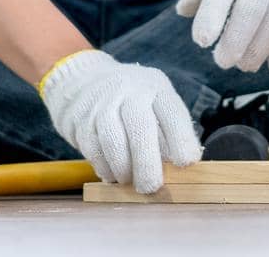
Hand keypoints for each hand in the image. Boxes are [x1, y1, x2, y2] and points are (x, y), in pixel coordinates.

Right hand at [38, 49, 200, 192]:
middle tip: (152, 187)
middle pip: (140, 127)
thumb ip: (166, 132)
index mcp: (156, 87)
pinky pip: (93, 149)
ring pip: (113, 140)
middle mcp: (129, 91)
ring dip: (123, 169)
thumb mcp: (154, 102)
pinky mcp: (81, 120)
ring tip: (130, 182)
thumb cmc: (131, 100)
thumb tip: (179, 170)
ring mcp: (103, 104)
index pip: (172, 112)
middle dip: (147, 163)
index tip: (187, 163)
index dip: (181, 139)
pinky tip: (112, 175)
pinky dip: (104, 167)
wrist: (84, 80)